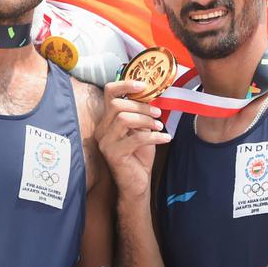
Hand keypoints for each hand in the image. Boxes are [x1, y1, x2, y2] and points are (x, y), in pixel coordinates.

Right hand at [95, 80, 170, 197]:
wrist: (137, 182)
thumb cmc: (139, 155)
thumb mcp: (141, 129)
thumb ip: (141, 113)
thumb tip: (153, 94)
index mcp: (107, 120)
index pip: (109, 93)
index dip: (125, 85)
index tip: (144, 86)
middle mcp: (102, 129)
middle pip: (117, 105)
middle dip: (141, 106)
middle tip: (157, 113)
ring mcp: (105, 142)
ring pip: (123, 119)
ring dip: (146, 120)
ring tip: (160, 126)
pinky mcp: (113, 154)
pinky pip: (134, 139)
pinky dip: (154, 137)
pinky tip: (165, 138)